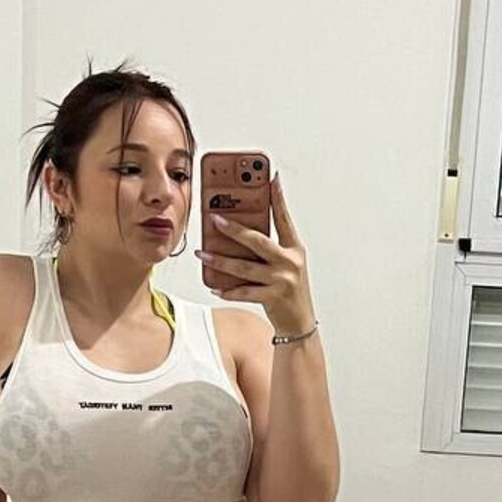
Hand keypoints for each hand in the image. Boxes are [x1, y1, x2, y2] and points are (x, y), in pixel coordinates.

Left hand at [194, 171, 315, 334]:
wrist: (300, 323)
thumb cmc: (290, 290)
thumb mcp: (287, 263)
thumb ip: (269, 247)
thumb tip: (241, 231)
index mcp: (294, 249)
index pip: (284, 218)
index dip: (278, 198)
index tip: (272, 178)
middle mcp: (289, 262)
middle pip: (258, 241)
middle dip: (234, 229)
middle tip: (215, 219)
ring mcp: (281, 280)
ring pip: (245, 267)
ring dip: (220, 260)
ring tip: (202, 253)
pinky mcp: (272, 297)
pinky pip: (244, 292)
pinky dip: (227, 290)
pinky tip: (214, 285)